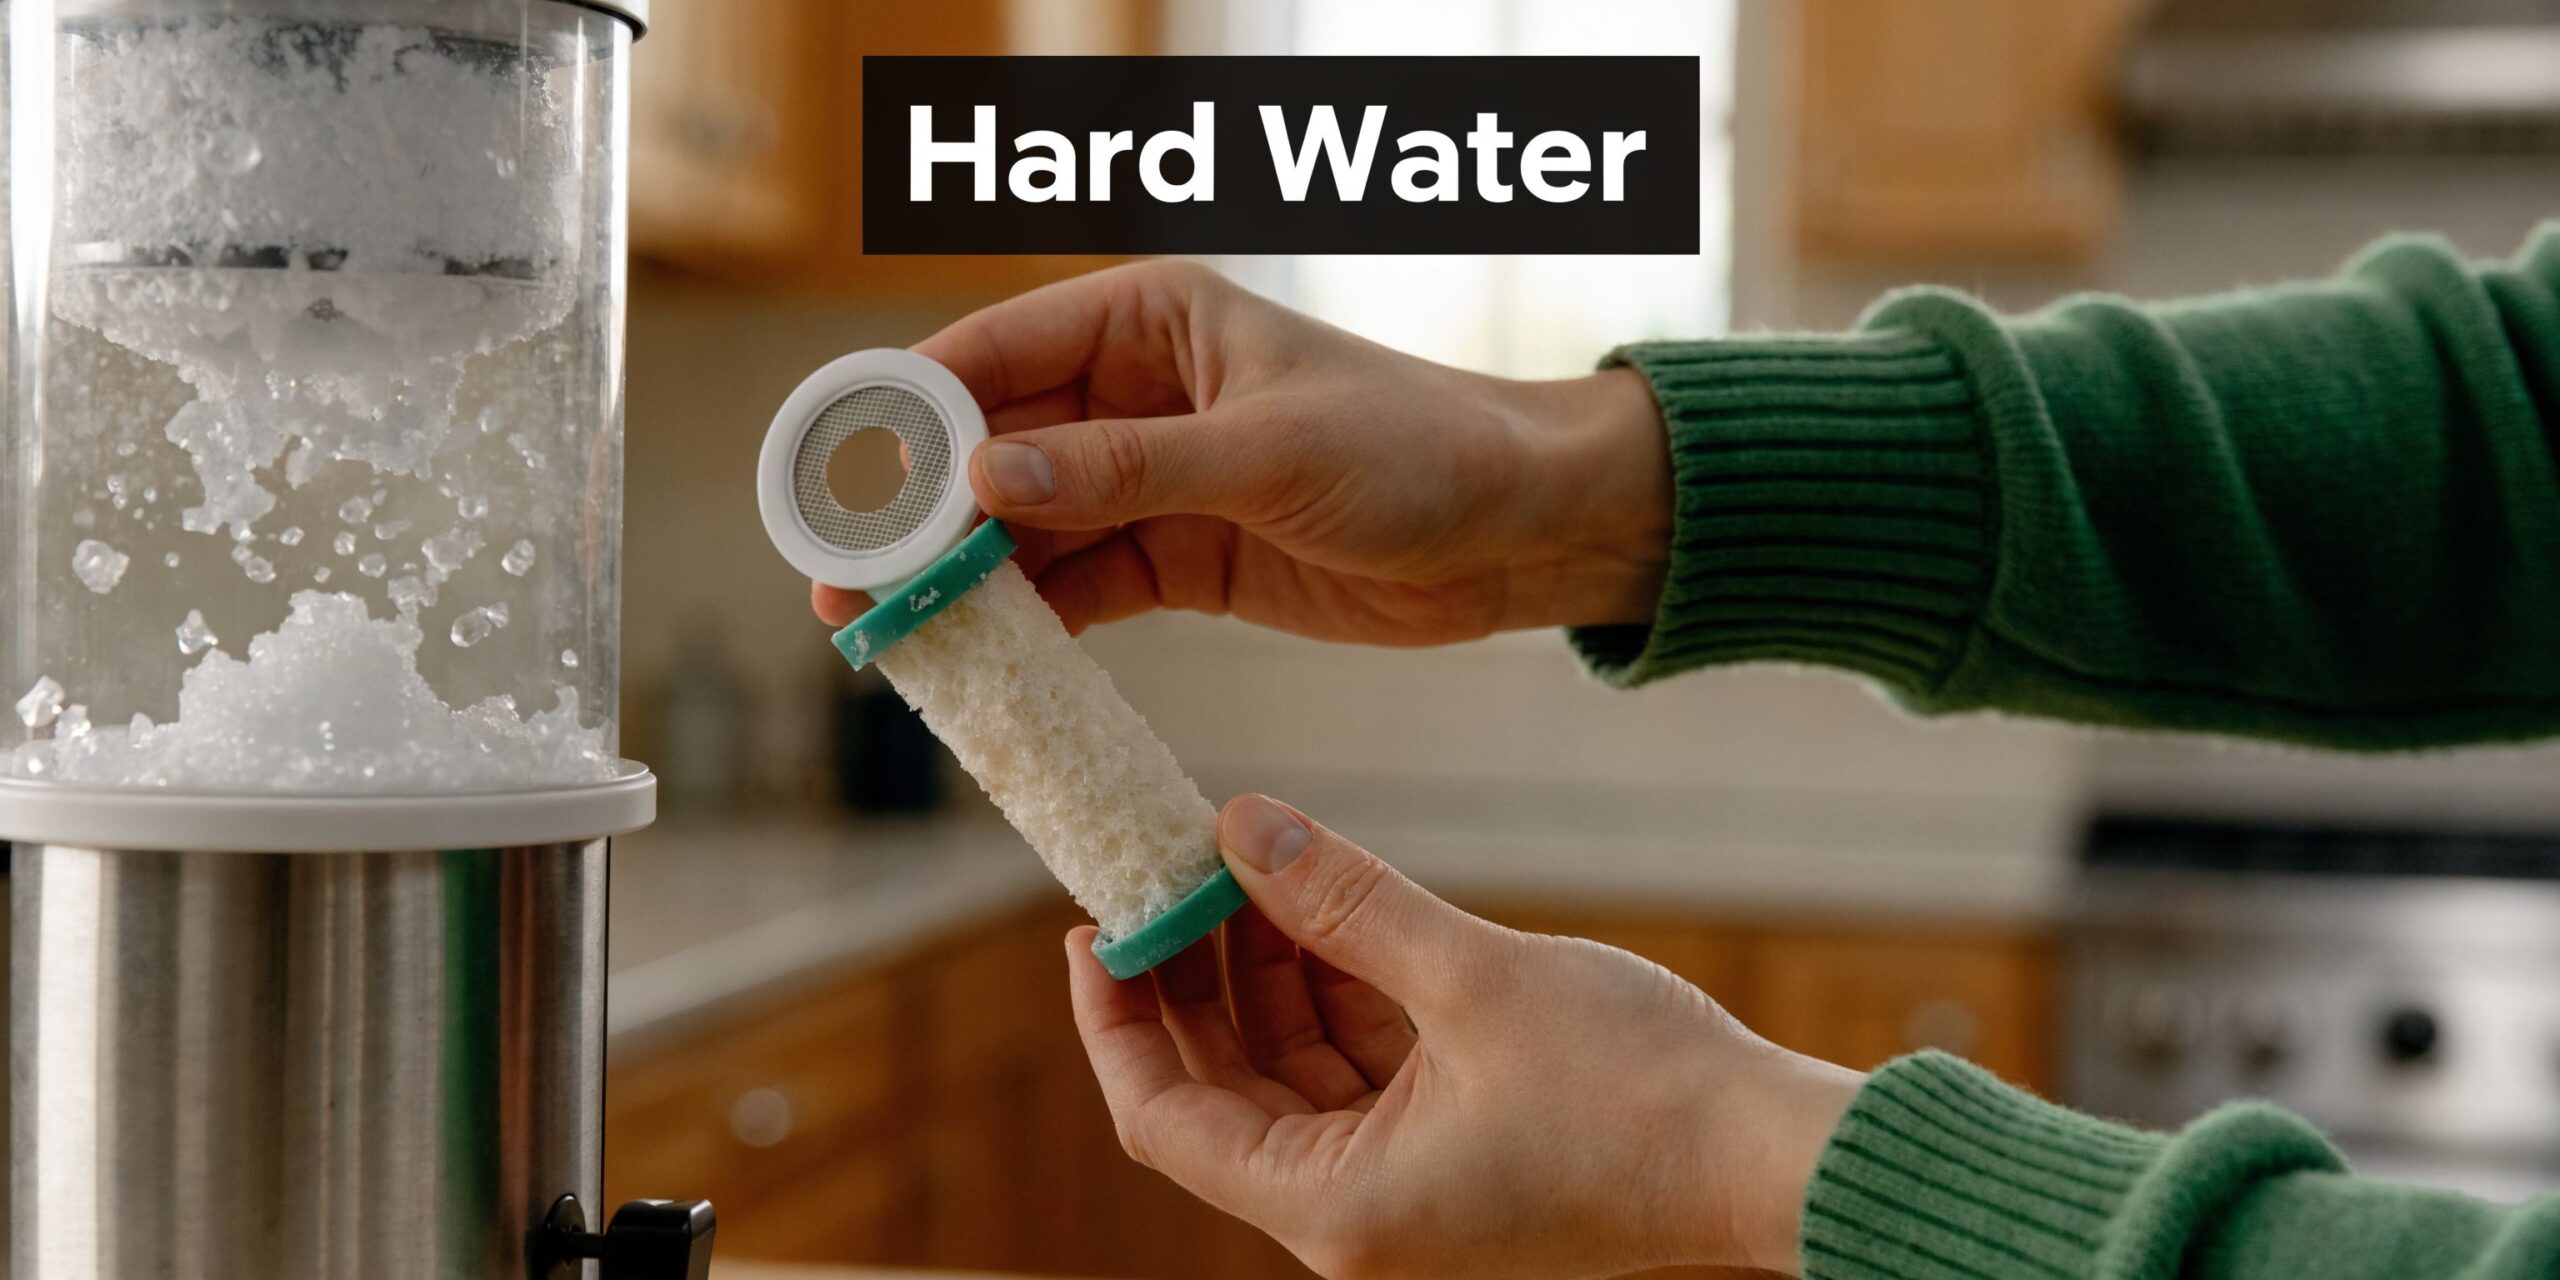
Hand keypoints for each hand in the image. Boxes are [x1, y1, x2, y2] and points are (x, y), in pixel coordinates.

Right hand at [812, 261, 1671, 644]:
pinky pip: (1079, 585)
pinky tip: (978, 659)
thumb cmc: (1417, 451)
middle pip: (990, 449)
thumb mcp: (1268, 454)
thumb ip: (1127, 467)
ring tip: (888, 636)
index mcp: (1151, 321)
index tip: (838, 484)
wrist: (1520, 532)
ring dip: (962, 580)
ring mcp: (1153, 477)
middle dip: (916, 516)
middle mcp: (1135, 391)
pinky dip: (1030, 621)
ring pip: (1024, 526)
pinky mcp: (1180, 556)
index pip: (994, 355)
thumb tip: (984, 472)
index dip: (906, 417)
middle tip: (842, 583)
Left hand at [1063, 794, 1863, 1278]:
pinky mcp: (1457, 1150)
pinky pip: (1359, 1068)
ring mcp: (1408, 1185)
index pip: (1163, 1117)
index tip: (1094, 924)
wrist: (1777, 1156)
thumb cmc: (1639, 1090)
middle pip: (1220, 1092)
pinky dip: (1335, 991)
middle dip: (1191, 981)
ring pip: (1291, 1072)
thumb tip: (1239, 826)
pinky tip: (1324, 904)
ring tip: (1246, 864)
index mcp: (1337, 1205)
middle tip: (1167, 871)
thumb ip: (1343, 900)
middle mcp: (1357, 1212)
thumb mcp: (1471, 975)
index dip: (1114, 1019)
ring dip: (1265, 973)